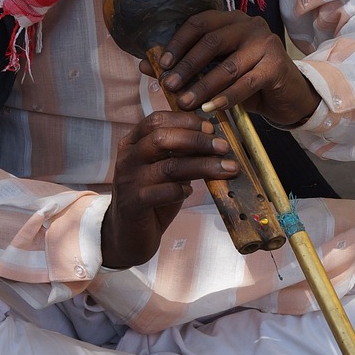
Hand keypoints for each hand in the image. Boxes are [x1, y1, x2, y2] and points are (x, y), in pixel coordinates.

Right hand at [100, 110, 238, 269]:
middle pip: (162, 138)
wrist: (128, 234)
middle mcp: (127, 158)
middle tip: (223, 146)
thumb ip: (180, 153)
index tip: (210, 127)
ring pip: (169, 166)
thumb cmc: (152, 197)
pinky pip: (165, 192)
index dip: (185, 120)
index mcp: (132, 143)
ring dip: (202, 165)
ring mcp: (129, 181)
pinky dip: (182, 190)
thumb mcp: (164, 169)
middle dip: (197, 139)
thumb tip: (213, 138)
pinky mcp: (134, 204)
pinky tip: (191, 192)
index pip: (156, 120)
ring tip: (227, 168)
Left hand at [140, 10, 319, 128]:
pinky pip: (246, 83)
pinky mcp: (277, 66)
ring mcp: (266, 44)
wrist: (288, 96)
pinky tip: (211, 109)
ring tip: (185, 103)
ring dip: (203, 86)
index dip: (178, 42)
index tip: (162, 64)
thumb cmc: (248, 81)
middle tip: (169, 86)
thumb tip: (146, 66)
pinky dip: (226, 97)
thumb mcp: (216, 71)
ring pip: (227, 66)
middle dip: (187, 66)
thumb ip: (186, 65)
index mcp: (232, 20)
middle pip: (211, 42)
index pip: (199, 23)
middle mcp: (250, 26)